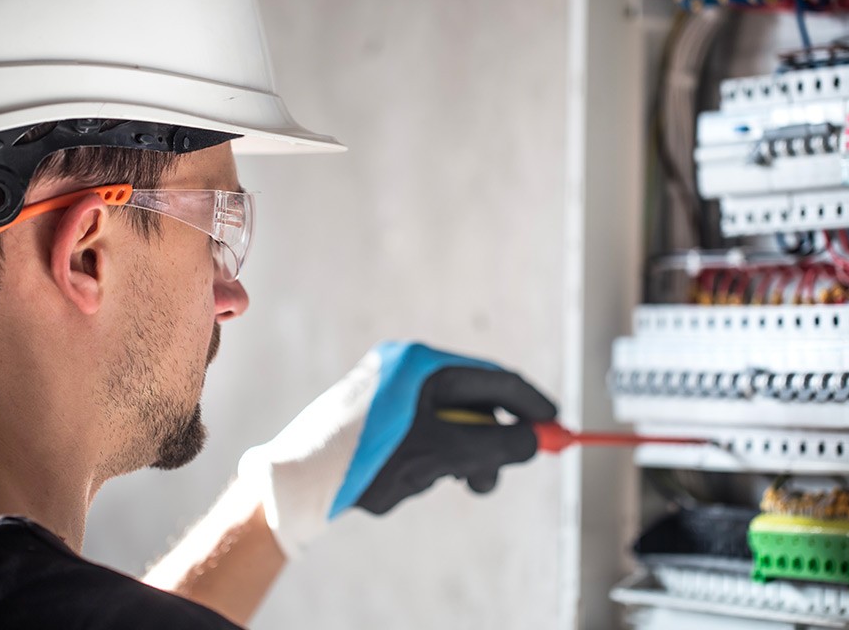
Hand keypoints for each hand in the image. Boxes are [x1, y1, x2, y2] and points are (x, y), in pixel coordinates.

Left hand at [237, 341, 556, 556]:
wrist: (292, 484)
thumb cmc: (362, 460)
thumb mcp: (440, 453)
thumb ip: (495, 444)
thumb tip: (534, 441)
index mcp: (420, 363)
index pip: (494, 378)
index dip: (530, 404)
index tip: (556, 427)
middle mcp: (405, 369)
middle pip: (472, 404)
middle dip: (486, 445)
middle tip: (488, 480)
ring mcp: (389, 391)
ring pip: (448, 426)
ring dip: (452, 460)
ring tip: (427, 483)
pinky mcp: (376, 416)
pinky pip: (421, 436)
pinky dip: (425, 461)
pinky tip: (396, 483)